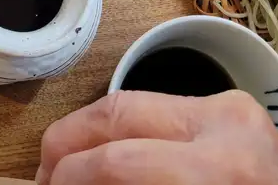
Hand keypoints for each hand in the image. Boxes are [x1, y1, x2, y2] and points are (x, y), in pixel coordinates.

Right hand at [37, 90, 277, 184]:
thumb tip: (72, 182)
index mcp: (222, 168)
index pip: (119, 158)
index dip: (69, 174)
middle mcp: (226, 120)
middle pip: (118, 110)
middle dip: (68, 140)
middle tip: (46, 173)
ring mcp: (231, 105)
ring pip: (132, 101)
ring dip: (92, 132)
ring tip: (72, 163)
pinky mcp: (231, 103)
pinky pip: (158, 108)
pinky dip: (125, 131)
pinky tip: (109, 153)